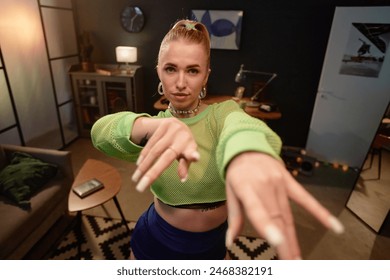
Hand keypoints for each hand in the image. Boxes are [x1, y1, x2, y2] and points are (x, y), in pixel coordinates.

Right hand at [131, 118, 199, 190]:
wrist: (179, 124)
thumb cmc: (184, 145)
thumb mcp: (188, 154)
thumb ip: (185, 165)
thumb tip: (183, 179)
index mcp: (190, 145)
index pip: (189, 154)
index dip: (192, 155)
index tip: (194, 158)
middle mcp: (180, 137)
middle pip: (165, 158)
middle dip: (152, 173)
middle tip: (140, 187)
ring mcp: (171, 130)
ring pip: (154, 151)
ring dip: (143, 166)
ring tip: (136, 178)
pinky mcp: (162, 125)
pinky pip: (150, 143)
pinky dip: (143, 155)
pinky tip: (138, 165)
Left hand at [225, 152, 343, 259]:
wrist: (248, 146)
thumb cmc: (237, 172)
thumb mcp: (230, 191)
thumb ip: (234, 217)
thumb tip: (230, 242)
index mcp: (246, 188)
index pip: (257, 209)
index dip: (267, 226)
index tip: (277, 242)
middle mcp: (265, 186)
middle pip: (277, 219)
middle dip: (284, 245)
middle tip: (290, 264)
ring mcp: (280, 183)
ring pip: (288, 216)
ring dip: (293, 239)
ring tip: (297, 259)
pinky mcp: (289, 182)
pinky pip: (306, 199)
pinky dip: (320, 213)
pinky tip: (335, 227)